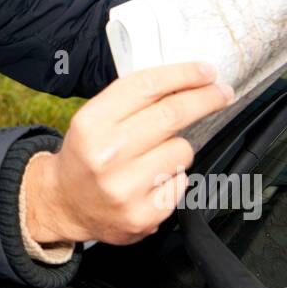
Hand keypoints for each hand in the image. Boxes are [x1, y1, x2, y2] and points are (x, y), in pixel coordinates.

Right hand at [24, 62, 234, 245]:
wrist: (65, 203)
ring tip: (153, 157)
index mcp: (91, 124)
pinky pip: (181, 183)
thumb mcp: (93, 119)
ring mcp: (125, 188)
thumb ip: (131, 100)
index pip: (147, 87)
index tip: (206, 71)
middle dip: (205, 99)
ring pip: (182, 150)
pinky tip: (151, 182)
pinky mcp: (142, 215)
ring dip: (177, 148)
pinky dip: (173, 178)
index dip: (183, 75)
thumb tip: (185, 82)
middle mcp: (107, 155)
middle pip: (172, 114)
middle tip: (221, 93)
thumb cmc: (86, 155)